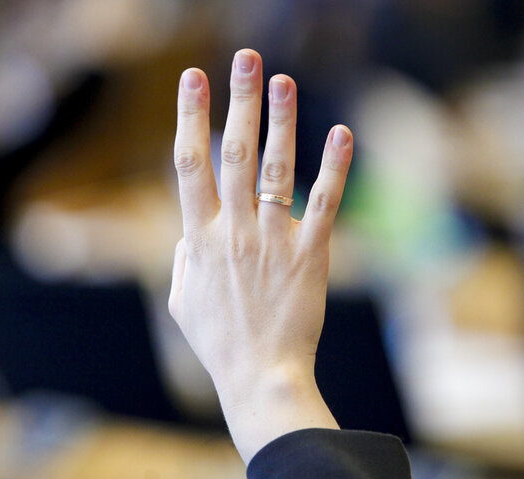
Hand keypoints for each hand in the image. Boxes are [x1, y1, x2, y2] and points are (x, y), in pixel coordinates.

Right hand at [168, 49, 352, 462]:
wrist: (260, 375)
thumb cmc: (218, 340)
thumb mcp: (180, 300)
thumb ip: (183, 256)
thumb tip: (190, 229)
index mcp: (200, 238)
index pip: (190, 164)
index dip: (190, 118)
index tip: (192, 80)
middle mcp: (234, 231)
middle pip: (235, 153)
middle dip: (239, 101)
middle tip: (245, 59)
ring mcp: (274, 240)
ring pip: (277, 169)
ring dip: (281, 121)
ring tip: (284, 80)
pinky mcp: (311, 254)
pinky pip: (324, 203)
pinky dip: (335, 167)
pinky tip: (342, 132)